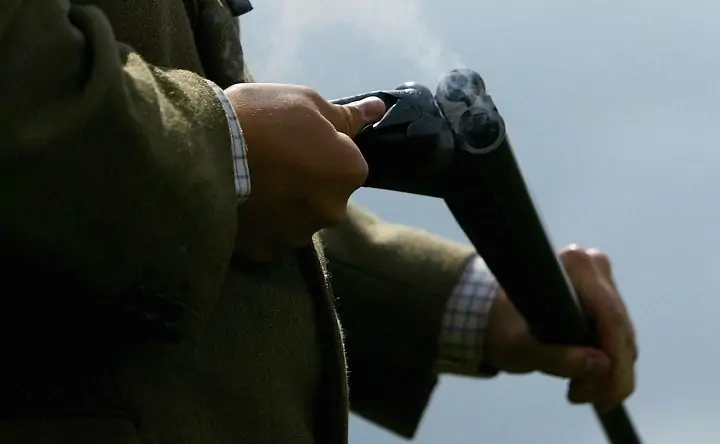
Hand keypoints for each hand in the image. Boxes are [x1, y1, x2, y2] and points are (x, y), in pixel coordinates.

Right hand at [224, 83, 385, 260]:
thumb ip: (346, 115)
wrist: (203, 152)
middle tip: (270, 159)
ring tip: (252, 181)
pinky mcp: (268, 252)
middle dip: (306, 180)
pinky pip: (271, 235)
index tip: (292, 138)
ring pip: (298, 216)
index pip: (346, 161)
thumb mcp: (306, 102)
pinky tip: (243, 203)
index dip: (321, 146)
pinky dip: (262, 222)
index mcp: (349, 173)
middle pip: (324, 193)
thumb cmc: (262, 117)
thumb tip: (379, 110)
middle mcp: (333, 211)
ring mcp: (300, 235)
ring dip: (285, 203)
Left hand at [482, 245, 637, 411]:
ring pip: (625, 340)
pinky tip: (591, 386)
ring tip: (579, 394)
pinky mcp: (607, 303)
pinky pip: (621, 341)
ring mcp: (603, 283)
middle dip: (610, 376)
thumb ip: (554, 358)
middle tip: (584, 400)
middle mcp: (594, 266)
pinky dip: (611, 369)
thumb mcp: (518, 348)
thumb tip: (601, 365)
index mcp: (572, 264)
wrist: (495, 318)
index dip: (613, 357)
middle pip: (620, 330)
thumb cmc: (501, 327)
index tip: (599, 393)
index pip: (609, 314)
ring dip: (611, 377)